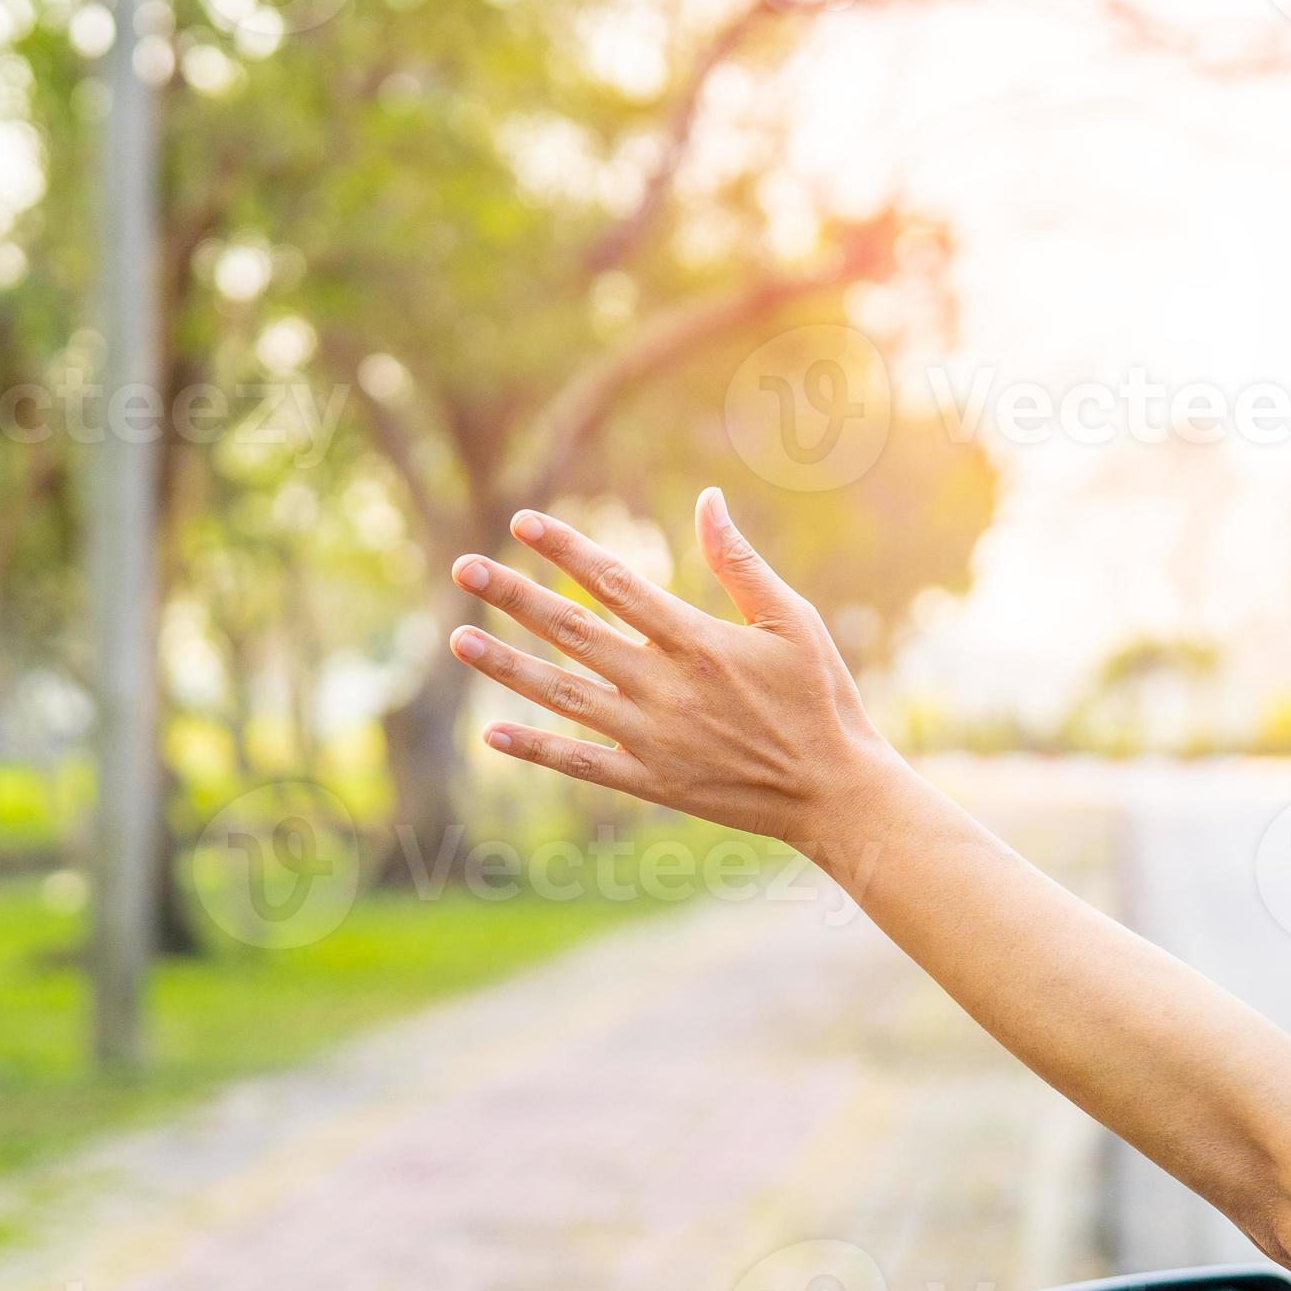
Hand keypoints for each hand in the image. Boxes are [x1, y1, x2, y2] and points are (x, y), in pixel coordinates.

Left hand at [449, 491, 904, 849]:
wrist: (834, 791)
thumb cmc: (820, 698)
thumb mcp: (792, 620)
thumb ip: (741, 563)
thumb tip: (707, 498)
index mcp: (697, 641)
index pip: (615, 583)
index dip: (565, 550)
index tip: (521, 522)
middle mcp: (665, 687)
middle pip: (573, 632)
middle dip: (513, 597)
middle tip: (463, 568)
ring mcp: (653, 737)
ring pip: (563, 695)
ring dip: (507, 667)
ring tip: (456, 640)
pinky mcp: (652, 782)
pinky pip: (582, 763)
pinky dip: (536, 749)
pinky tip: (494, 732)